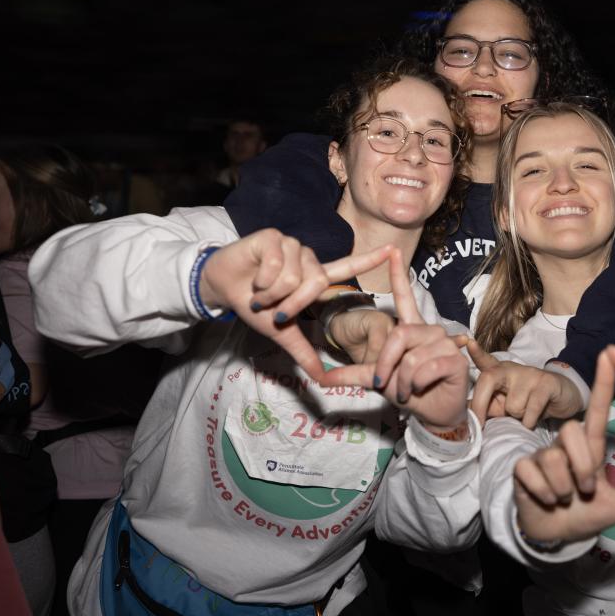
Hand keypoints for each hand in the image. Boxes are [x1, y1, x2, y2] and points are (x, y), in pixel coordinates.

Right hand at [199, 228, 391, 381]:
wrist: (221, 288)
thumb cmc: (253, 305)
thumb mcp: (281, 332)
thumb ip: (303, 352)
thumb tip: (321, 378)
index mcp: (313, 277)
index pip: (346, 268)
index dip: (369, 260)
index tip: (393, 250)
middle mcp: (307, 259)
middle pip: (316, 283)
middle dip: (292, 304)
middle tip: (272, 309)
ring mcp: (291, 245)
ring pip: (295, 276)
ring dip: (272, 294)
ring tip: (259, 292)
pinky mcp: (273, 237)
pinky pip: (276, 265)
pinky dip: (262, 280)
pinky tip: (253, 277)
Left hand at [322, 250, 469, 430]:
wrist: (434, 413)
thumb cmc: (409, 391)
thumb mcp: (377, 380)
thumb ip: (353, 374)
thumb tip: (320, 378)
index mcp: (411, 329)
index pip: (404, 297)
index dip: (398, 275)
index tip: (393, 251)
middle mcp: (429, 330)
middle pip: (398, 335)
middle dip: (385, 364)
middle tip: (386, 384)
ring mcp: (444, 343)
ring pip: (410, 357)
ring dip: (403, 381)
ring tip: (410, 389)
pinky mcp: (455, 359)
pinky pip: (424, 369)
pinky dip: (416, 385)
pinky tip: (423, 389)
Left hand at [466, 340, 583, 428]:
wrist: (563, 398)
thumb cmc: (528, 402)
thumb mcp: (502, 405)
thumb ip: (484, 405)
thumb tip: (460, 413)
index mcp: (499, 371)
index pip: (485, 360)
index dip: (476, 353)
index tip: (468, 343)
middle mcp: (511, 368)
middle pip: (488, 379)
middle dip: (480, 404)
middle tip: (479, 423)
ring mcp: (529, 374)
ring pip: (512, 405)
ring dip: (517, 417)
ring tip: (525, 413)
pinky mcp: (546, 383)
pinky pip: (530, 410)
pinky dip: (529, 421)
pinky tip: (533, 419)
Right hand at [514, 350, 614, 544]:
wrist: (554, 534)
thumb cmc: (587, 512)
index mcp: (590, 448)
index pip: (597, 410)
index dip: (602, 384)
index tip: (608, 355)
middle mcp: (565, 445)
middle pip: (573, 432)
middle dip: (581, 469)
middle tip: (584, 491)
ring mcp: (542, 455)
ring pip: (553, 458)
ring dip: (563, 488)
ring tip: (563, 498)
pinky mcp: (521, 468)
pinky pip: (532, 474)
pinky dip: (543, 494)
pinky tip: (545, 499)